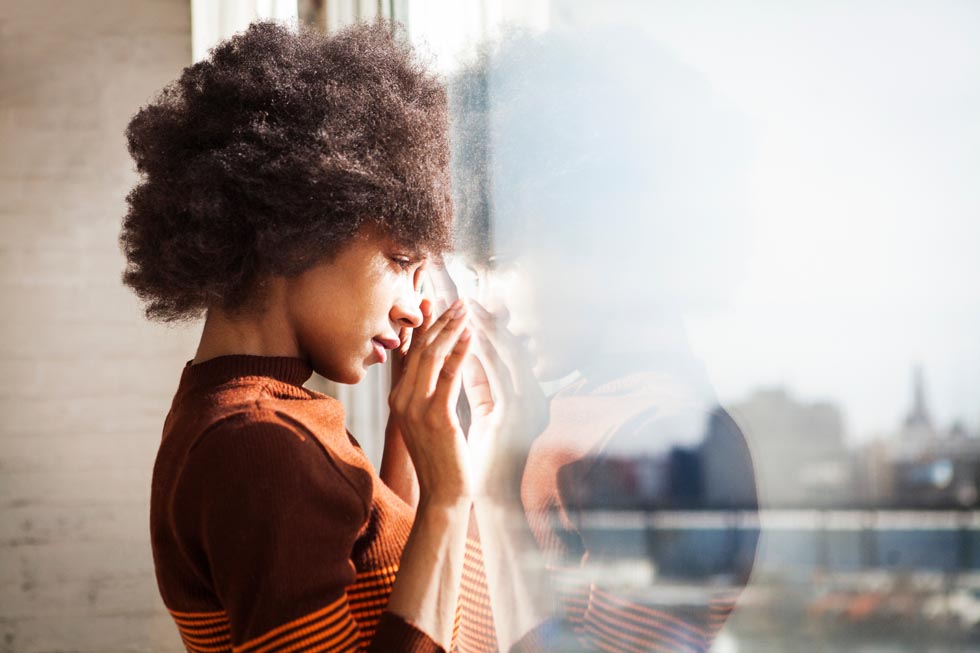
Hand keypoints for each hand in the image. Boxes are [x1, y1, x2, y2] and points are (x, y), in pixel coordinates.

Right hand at [388, 299, 472, 504]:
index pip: (411, 353)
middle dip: (441, 320)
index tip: (439, 302)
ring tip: (467, 310)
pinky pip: (449, 376)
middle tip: (459, 300)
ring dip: (451, 329)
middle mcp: (401, 400)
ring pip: (432, 356)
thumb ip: (430, 393)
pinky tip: (472, 335)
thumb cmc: (442, 459)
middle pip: (420, 349)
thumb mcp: (428, 421)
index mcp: (399, 399)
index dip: (426, 325)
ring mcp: (415, 408)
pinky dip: (461, 352)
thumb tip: (442, 365)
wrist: (443, 496)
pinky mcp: (436, 417)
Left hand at [462, 300, 548, 501]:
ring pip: (509, 354)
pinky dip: (485, 353)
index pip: (507, 353)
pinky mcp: (518, 414)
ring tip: (467, 307)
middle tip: (465, 296)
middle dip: (486, 320)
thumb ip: (478, 384)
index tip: (467, 306)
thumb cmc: (483, 459)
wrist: (490, 496)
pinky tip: (470, 336)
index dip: (487, 327)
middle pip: (511, 347)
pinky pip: (501, 375)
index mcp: (526, 396)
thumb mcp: (482, 412)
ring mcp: (529, 404)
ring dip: (486, 328)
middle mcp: (534, 396)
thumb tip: (463, 355)